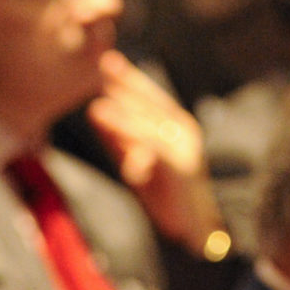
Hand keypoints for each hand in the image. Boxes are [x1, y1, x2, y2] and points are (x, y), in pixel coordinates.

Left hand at [86, 51, 223, 255]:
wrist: (194, 229)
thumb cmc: (167, 196)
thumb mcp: (139, 160)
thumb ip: (121, 138)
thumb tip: (96, 111)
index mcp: (175, 127)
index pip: (150, 97)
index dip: (129, 79)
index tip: (108, 60)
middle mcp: (183, 132)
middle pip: (150, 103)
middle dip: (126, 83)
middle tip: (102, 63)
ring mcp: (183, 149)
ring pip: (149, 125)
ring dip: (123, 116)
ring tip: (97, 106)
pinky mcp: (179, 169)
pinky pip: (152, 149)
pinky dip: (131, 138)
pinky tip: (113, 132)